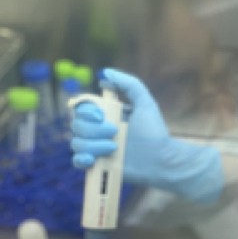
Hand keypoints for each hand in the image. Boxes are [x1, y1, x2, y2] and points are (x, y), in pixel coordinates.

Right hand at [70, 68, 223, 203]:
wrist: (161, 160)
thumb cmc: (154, 132)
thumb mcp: (145, 103)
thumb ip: (129, 84)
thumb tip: (105, 72)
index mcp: (105, 115)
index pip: (81, 107)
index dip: (86, 111)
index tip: (102, 115)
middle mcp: (97, 130)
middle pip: (77, 125)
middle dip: (94, 129)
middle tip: (115, 132)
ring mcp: (96, 148)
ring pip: (77, 143)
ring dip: (93, 145)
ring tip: (114, 148)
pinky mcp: (97, 166)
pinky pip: (77, 161)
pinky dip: (81, 159)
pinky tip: (93, 160)